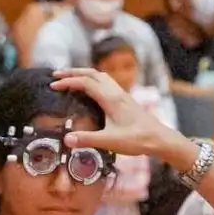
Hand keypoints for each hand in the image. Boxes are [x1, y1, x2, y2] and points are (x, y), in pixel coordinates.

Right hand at [53, 69, 187, 163]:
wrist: (160, 138)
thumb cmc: (138, 140)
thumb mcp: (111, 141)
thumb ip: (88, 140)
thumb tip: (66, 139)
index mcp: (111, 99)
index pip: (85, 83)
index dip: (67, 82)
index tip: (53, 85)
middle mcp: (116, 92)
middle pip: (92, 73)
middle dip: (73, 72)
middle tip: (56, 75)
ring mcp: (122, 94)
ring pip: (100, 76)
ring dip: (83, 74)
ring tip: (70, 78)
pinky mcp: (125, 99)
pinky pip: (106, 82)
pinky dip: (93, 80)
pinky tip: (90, 90)